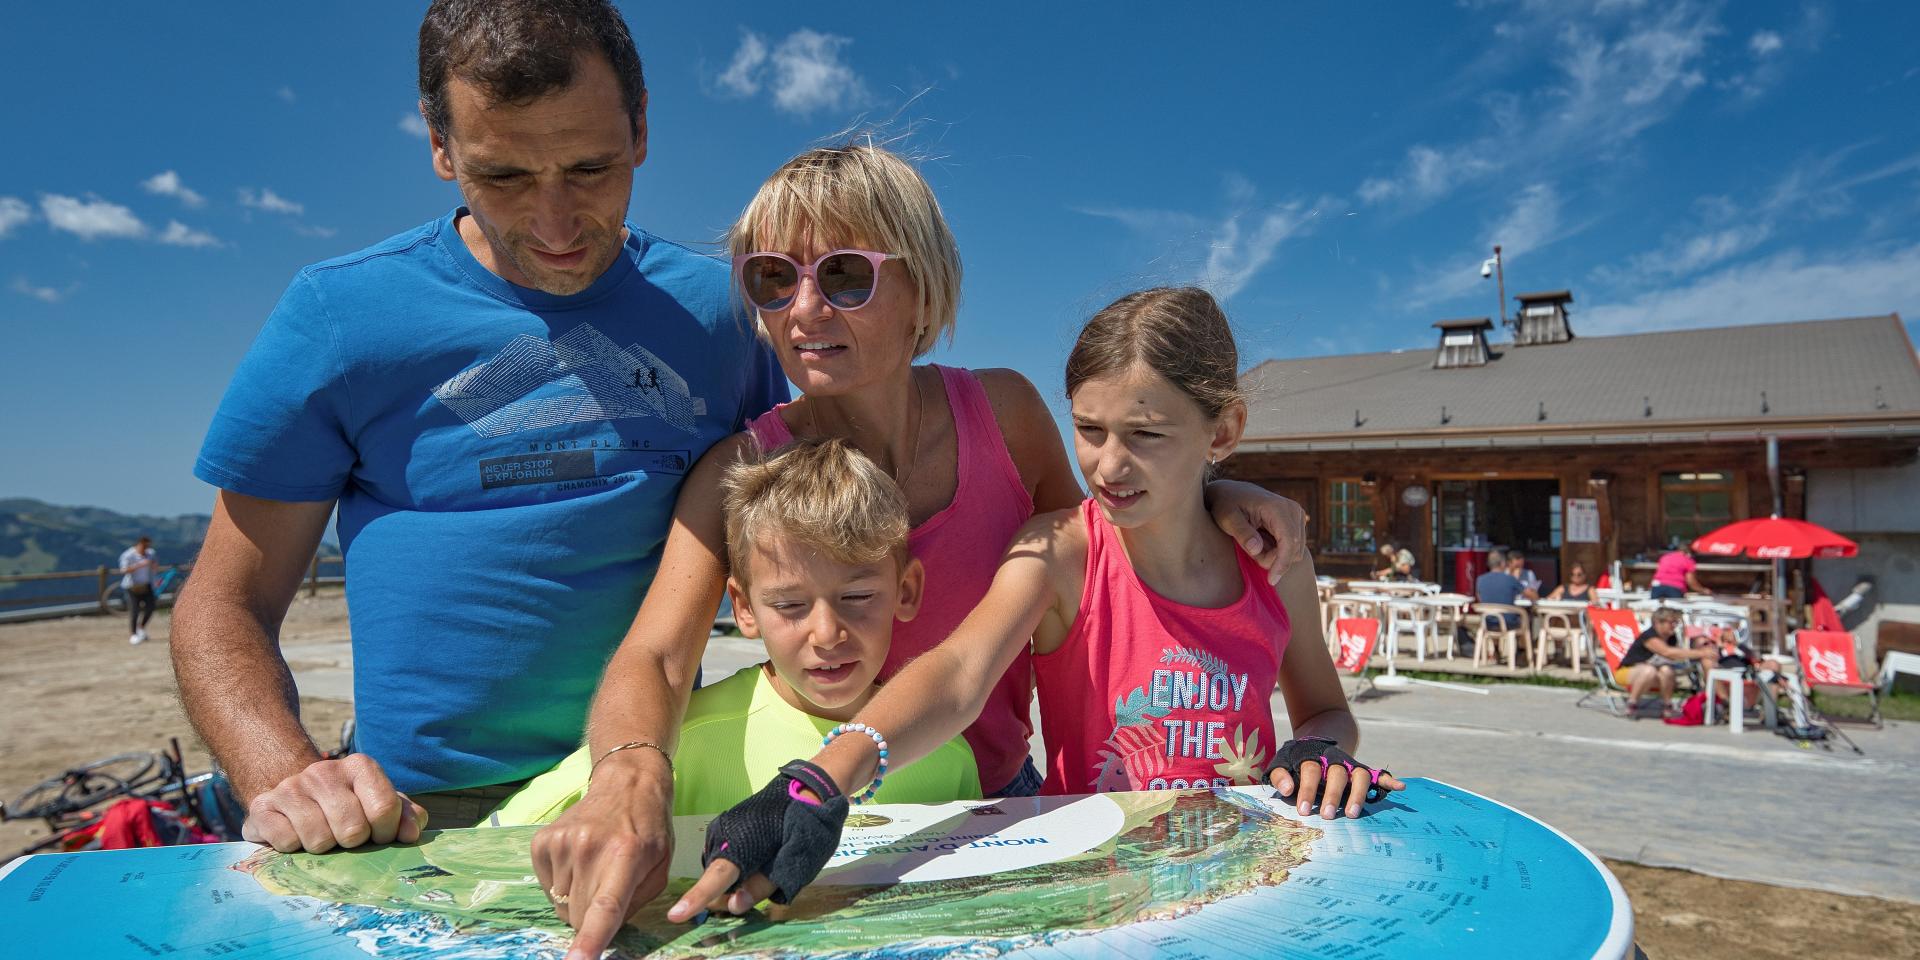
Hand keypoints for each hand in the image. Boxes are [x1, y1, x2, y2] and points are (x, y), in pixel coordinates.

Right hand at [241, 753, 425, 852]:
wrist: (294, 800)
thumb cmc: (347, 807)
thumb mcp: (380, 806)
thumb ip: (405, 816)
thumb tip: (411, 834)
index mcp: (360, 766)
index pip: (384, 808)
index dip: (386, 833)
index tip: (379, 836)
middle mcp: (324, 771)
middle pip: (352, 830)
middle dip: (353, 844)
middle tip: (345, 837)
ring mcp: (290, 787)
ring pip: (319, 840)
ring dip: (323, 849)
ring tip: (321, 835)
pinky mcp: (262, 807)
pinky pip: (287, 843)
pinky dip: (294, 849)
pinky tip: (295, 835)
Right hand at [531, 767, 674, 959]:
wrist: (625, 785)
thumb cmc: (648, 830)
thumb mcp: (659, 868)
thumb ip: (636, 903)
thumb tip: (605, 931)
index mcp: (626, 855)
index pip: (605, 906)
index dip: (590, 938)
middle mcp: (589, 847)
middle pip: (576, 916)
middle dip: (590, 916)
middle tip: (607, 887)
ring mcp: (562, 842)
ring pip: (560, 904)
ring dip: (576, 897)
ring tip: (595, 867)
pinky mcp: (542, 841)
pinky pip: (546, 887)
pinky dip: (561, 883)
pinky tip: (578, 860)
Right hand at [667, 760, 847, 921]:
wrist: (807, 789)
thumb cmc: (805, 828)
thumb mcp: (793, 864)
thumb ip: (762, 886)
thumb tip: (734, 904)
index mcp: (740, 846)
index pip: (714, 880)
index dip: (695, 900)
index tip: (674, 915)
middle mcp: (722, 836)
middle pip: (715, 879)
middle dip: (731, 891)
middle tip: (765, 882)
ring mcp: (721, 828)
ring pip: (719, 869)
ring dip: (735, 877)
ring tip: (767, 861)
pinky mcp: (725, 826)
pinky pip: (723, 856)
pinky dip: (736, 864)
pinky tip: (759, 855)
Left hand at [1206, 480, 1308, 584]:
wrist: (1230, 492)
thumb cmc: (1225, 504)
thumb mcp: (1226, 518)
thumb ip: (1241, 533)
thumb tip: (1257, 549)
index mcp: (1277, 508)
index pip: (1289, 542)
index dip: (1282, 564)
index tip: (1271, 580)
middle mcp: (1293, 510)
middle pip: (1294, 549)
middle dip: (1273, 559)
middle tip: (1249, 552)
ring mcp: (1296, 515)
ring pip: (1295, 550)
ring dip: (1274, 555)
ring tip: (1252, 545)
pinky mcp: (1296, 521)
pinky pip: (1293, 546)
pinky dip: (1277, 551)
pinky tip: (1261, 542)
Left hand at [1264, 738, 1404, 819]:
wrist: (1316, 743)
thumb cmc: (1296, 762)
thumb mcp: (1282, 764)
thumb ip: (1280, 776)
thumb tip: (1287, 790)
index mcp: (1313, 758)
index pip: (1311, 771)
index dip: (1306, 789)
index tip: (1302, 810)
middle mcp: (1334, 761)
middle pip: (1337, 774)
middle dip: (1332, 795)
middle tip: (1326, 816)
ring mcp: (1350, 765)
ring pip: (1359, 775)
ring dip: (1357, 794)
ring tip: (1351, 814)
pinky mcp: (1363, 770)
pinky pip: (1378, 774)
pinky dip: (1389, 780)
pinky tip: (1399, 787)